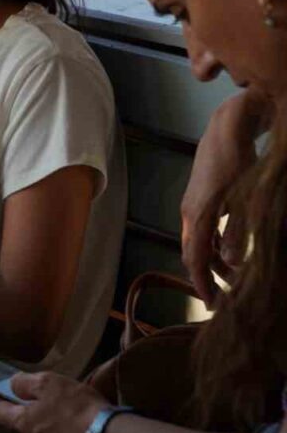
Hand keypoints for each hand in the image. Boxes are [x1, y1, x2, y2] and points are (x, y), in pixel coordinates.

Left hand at [0, 371, 109, 432]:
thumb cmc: (76, 407)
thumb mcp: (48, 383)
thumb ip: (25, 383)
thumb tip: (12, 384)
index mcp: (24, 422)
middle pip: (22, 421)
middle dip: (29, 408)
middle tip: (43, 394)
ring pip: (44, 430)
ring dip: (51, 418)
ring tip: (67, 405)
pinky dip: (67, 428)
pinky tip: (79, 419)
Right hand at [181, 91, 267, 304]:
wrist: (227, 128)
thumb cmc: (237, 160)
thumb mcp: (243, 197)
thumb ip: (236, 230)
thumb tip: (229, 261)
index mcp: (197, 214)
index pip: (194, 258)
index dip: (202, 283)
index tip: (211, 304)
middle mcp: (190, 213)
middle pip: (193, 253)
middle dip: (206, 278)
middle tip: (223, 300)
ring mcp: (193, 205)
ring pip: (199, 243)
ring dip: (212, 263)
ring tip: (231, 280)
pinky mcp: (201, 199)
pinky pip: (203, 231)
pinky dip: (213, 246)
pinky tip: (228, 252)